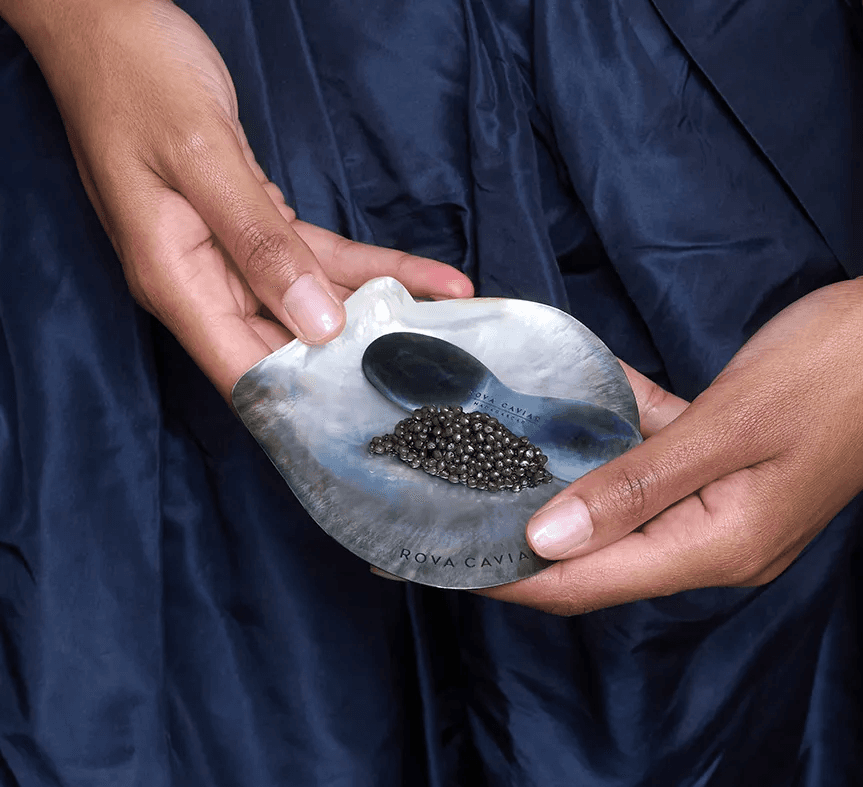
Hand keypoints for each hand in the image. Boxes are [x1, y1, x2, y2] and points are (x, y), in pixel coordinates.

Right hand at [19, 0, 470, 396]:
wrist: (109, 24)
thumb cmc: (135, 78)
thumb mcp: (201, 158)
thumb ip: (258, 242)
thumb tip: (314, 321)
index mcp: (176, 280)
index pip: (244, 371)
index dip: (303, 402)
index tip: (367, 418)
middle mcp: (203, 281)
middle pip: (289, 344)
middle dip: (359, 359)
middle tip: (432, 371)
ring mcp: (229, 256)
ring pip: (316, 301)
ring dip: (383, 310)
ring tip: (451, 325)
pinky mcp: (253, 225)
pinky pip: (319, 257)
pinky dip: (370, 267)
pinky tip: (426, 278)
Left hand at [483, 256, 862, 614]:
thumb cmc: (840, 368)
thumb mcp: (732, 424)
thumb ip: (638, 486)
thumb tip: (550, 539)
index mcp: (720, 546)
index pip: (589, 582)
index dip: (514, 580)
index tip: (446, 565)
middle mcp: (717, 543)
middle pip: (597, 555)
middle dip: (524, 539)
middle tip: (453, 512)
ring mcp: (724, 508)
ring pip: (620, 509)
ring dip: (565, 487)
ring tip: (491, 468)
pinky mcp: (727, 473)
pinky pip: (653, 468)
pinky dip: (615, 443)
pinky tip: (580, 409)